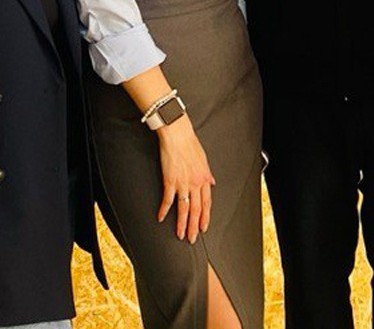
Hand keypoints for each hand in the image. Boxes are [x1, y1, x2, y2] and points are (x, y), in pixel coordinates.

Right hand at [156, 115, 214, 242]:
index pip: (207, 203)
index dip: (205, 217)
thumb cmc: (190, 144)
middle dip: (194, 226)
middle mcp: (195, 183)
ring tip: (179, 234)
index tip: (203, 228)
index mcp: (204, 178)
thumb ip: (207, 174)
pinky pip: (168, 199)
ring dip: (181, 223)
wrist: (178, 135)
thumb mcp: (204, 159)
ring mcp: (183, 183)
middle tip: (191, 238)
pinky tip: (161, 218)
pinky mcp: (170, 180)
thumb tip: (212, 183)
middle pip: (196, 209)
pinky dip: (164, 210)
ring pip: (184, 208)